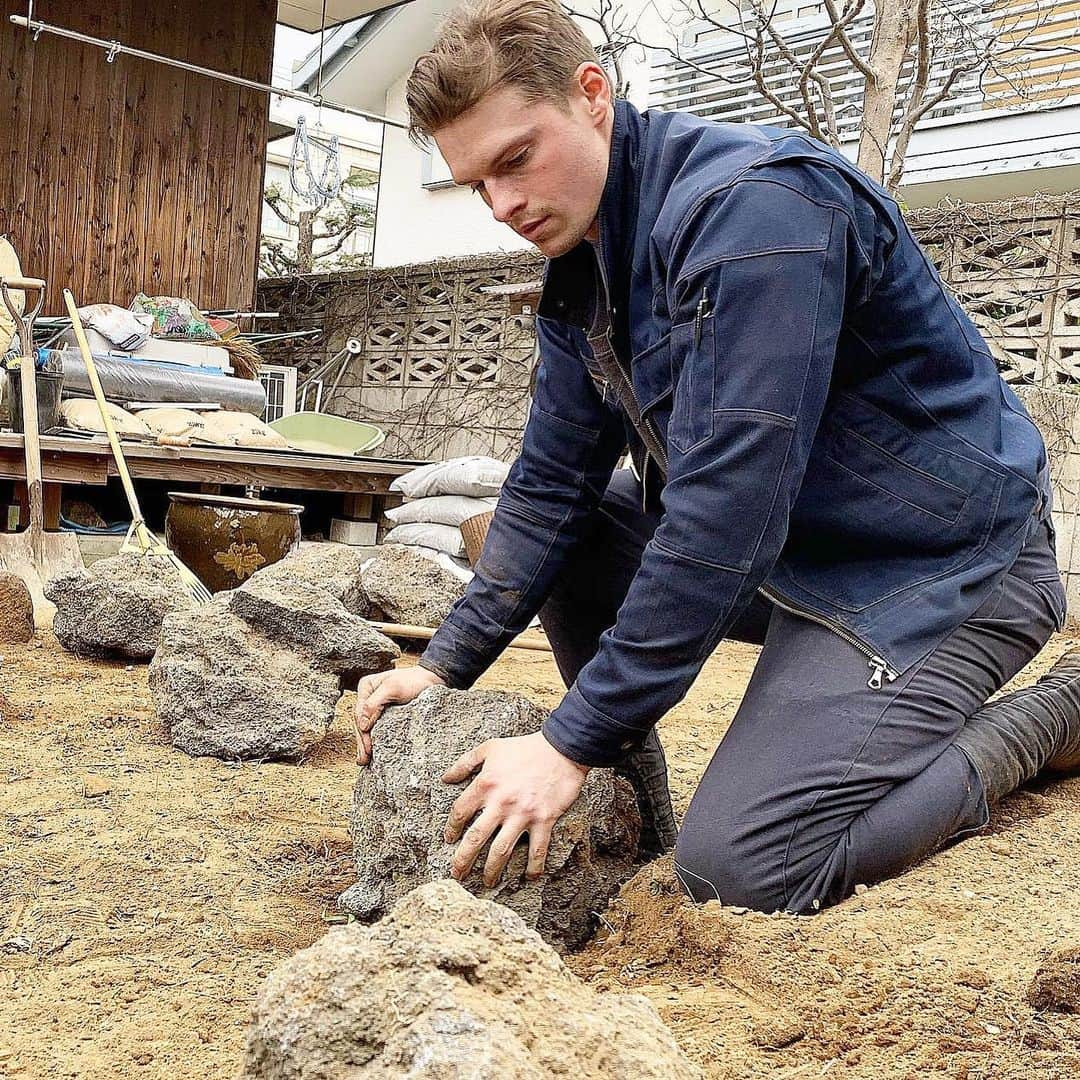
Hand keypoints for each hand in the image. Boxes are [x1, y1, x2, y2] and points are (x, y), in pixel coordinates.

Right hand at [354, 666, 445, 764]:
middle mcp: (369, 696)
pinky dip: (374, 739)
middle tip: (364, 759)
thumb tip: (362, 724)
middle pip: (360, 722)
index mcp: (366, 687)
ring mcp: (377, 705)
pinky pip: (377, 728)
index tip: (367, 748)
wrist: (432, 680)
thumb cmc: (415, 680)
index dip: (362, 733)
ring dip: (365, 743)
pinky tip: (373, 751)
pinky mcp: (386, 713)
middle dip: (362, 742)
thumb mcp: (393, 688)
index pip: (359, 713)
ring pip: (367, 727)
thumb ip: (374, 703)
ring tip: (365, 760)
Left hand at [443, 731, 588, 887]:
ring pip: (501, 850)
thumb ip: (465, 763)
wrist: (561, 748)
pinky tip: (530, 877)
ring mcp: (523, 814)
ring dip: (492, 870)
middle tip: (457, 874)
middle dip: (463, 860)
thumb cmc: (524, 748)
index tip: (449, 838)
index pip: (460, 812)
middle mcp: (501, 802)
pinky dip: (534, 866)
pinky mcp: (544, 819)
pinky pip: (537, 849)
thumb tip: (446, 778)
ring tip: (487, 882)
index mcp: (486, 784)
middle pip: (476, 838)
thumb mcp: (490, 748)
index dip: (451, 828)